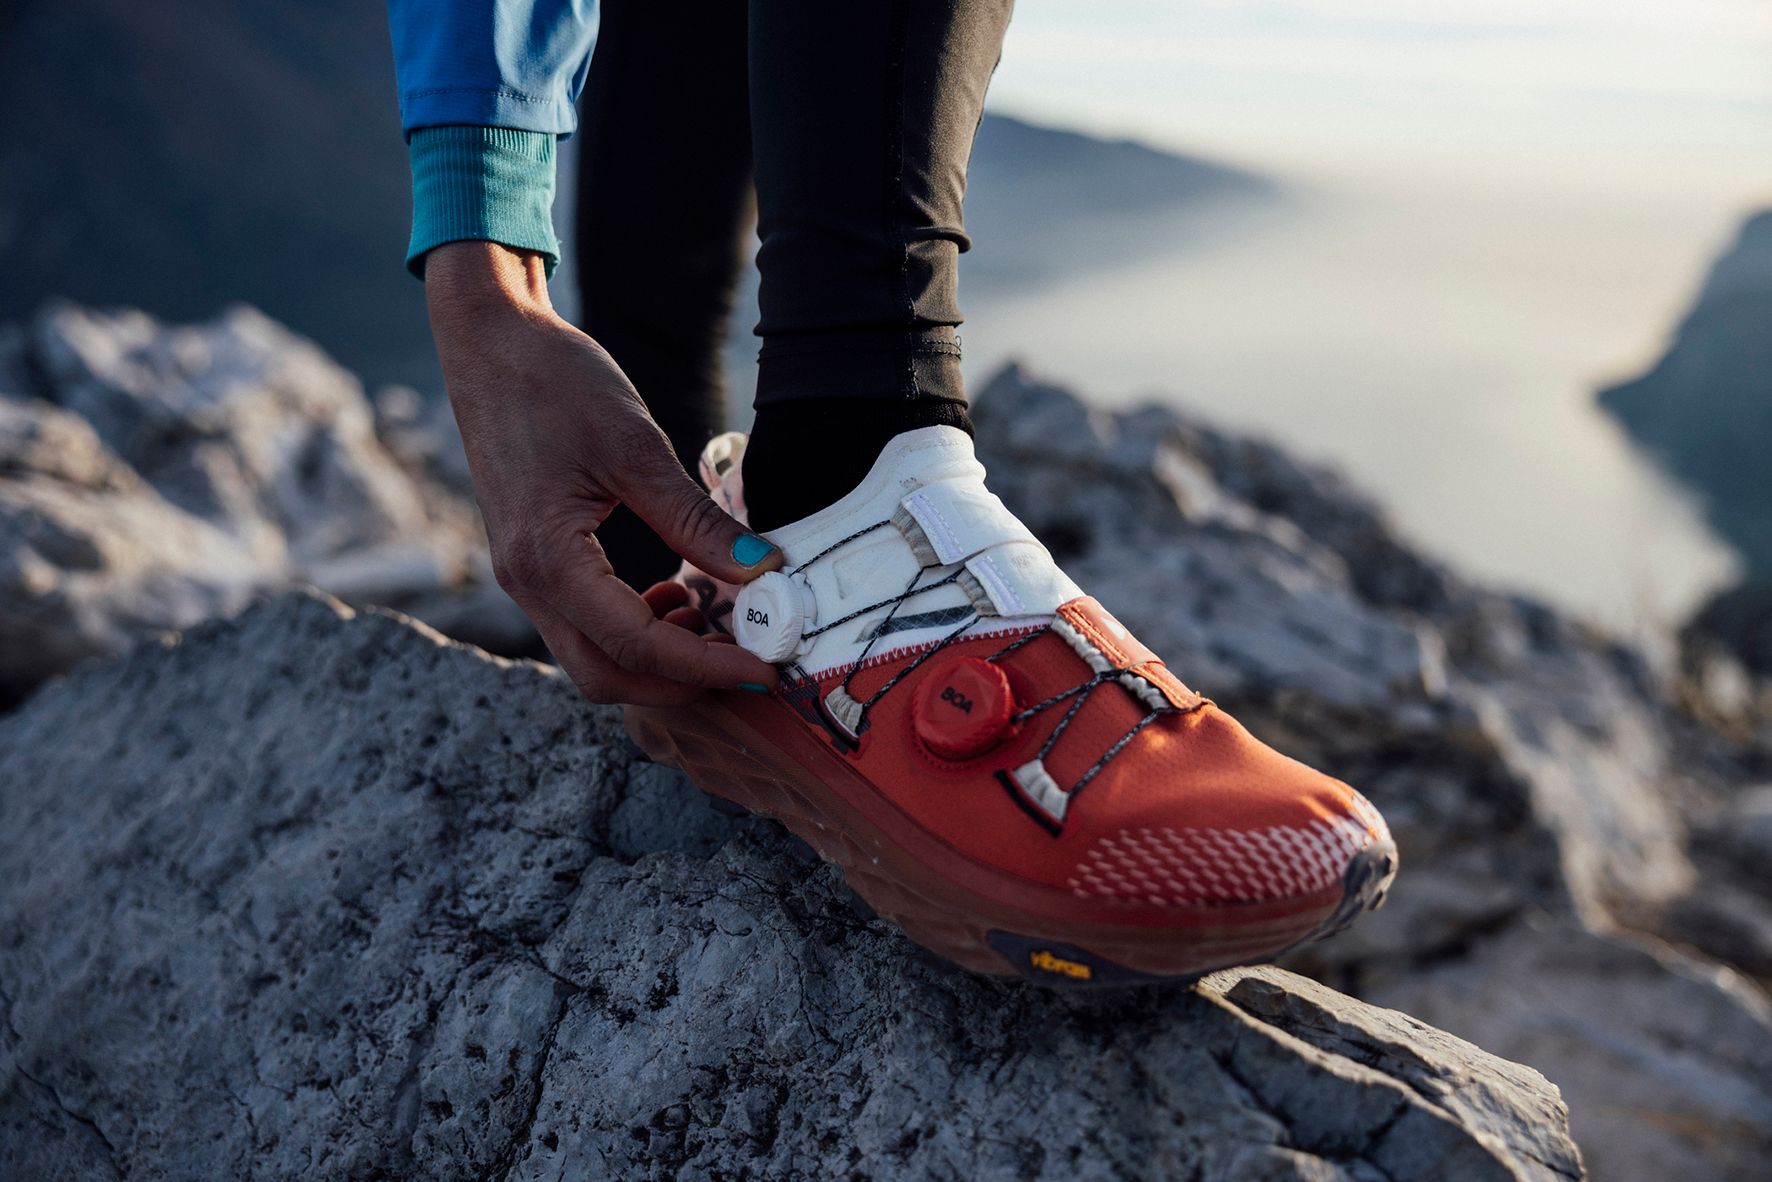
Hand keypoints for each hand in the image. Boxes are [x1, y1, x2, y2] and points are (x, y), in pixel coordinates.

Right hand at [424, 241, 781, 704]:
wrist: (491, 342)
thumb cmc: (556, 381)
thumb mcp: (636, 447)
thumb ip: (695, 519)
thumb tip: (762, 570)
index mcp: (547, 558)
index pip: (635, 645)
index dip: (705, 667)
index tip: (764, 669)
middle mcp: (527, 582)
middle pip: (607, 677)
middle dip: (681, 687)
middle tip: (748, 668)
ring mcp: (525, 577)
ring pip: (593, 659)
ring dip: (659, 663)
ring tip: (719, 629)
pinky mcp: (533, 563)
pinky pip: (584, 626)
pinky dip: (635, 633)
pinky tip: (678, 599)